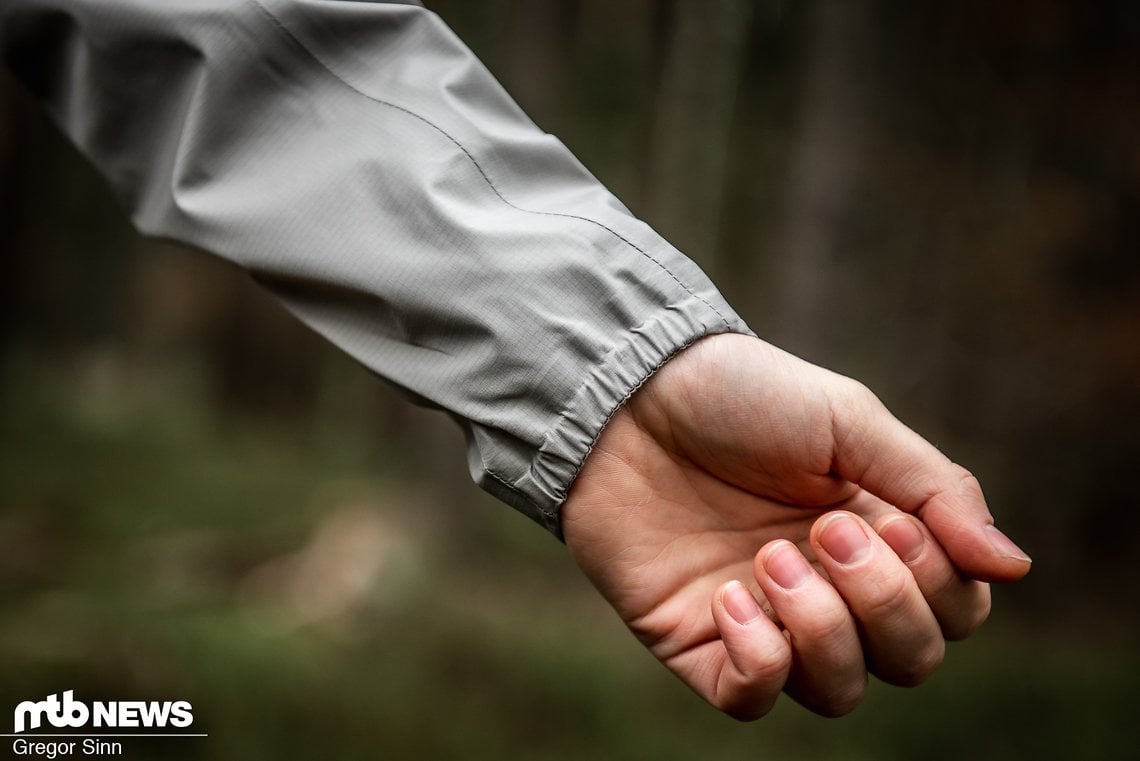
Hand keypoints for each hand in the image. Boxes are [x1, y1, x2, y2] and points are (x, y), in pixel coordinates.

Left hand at [562, 334, 1030, 719]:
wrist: (628, 396)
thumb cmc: (739, 396)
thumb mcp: (848, 421)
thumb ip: (934, 489)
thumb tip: (1015, 567)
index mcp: (877, 535)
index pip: (956, 609)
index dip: (940, 582)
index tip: (887, 517)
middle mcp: (830, 588)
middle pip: (911, 660)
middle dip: (884, 603)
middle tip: (825, 530)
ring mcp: (765, 620)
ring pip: (840, 691)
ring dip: (821, 628)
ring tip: (769, 556)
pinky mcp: (698, 641)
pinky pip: (752, 699)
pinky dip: (759, 661)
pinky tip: (730, 596)